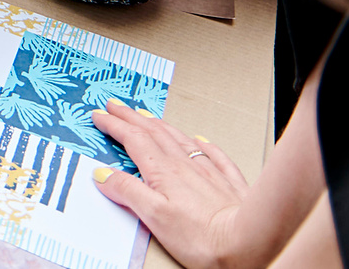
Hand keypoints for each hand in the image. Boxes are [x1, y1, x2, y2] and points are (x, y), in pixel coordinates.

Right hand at [91, 102, 254, 268]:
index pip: (133, 140)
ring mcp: (209, 173)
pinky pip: (214, 156)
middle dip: (131, 117)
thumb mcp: (154, 217)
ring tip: (148, 116)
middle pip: (154, 133)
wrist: (248, 243)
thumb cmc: (203, 237)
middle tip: (116, 105)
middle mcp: (185, 166)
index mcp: (164, 172)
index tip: (100, 116)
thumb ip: (127, 192)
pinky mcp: (229, 184)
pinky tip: (201, 140)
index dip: (114, 126)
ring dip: (160, 125)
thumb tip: (103, 174)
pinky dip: (203, 145)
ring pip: (180, 140)